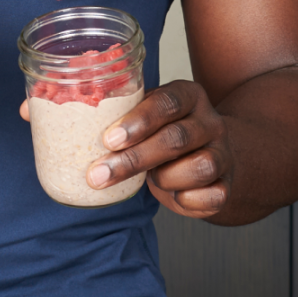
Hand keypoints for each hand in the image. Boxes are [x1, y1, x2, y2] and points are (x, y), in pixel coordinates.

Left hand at [91, 81, 231, 218]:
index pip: (167, 102)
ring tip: (147, 181)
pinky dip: (188, 200)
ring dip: (164, 178)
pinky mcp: (227, 185)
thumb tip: (70, 125)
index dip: (139, 121)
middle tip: (99, 173)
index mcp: (189, 96)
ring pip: (200, 166)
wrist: (208, 154)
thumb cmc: (164, 134)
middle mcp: (211, 122)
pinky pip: (212, 196)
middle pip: (177, 138)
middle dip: (134, 159)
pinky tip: (172, 196)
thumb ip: (120, 114)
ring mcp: (223, 153)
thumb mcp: (146, 115)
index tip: (108, 140)